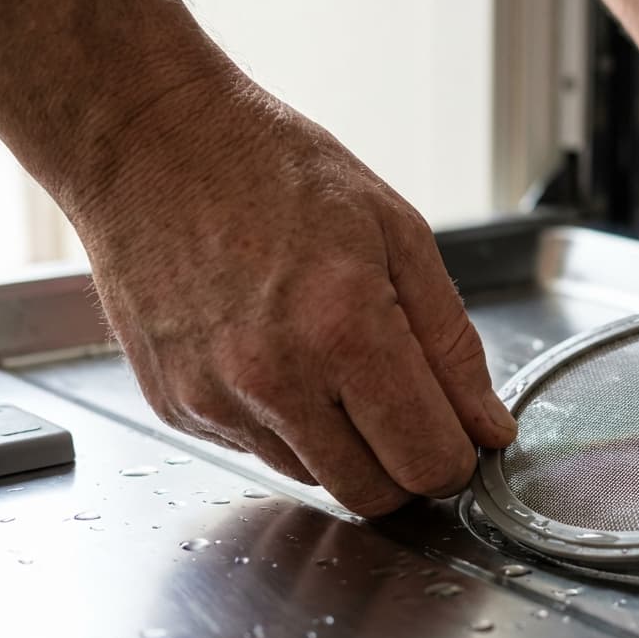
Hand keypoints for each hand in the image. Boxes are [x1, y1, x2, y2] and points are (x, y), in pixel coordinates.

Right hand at [72, 81, 515, 515]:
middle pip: (371, 495)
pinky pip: (256, 451)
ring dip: (342, 444)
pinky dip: (283, 424)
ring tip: (328, 358)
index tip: (457, 436)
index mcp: (343, 329)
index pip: (426, 461)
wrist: (149, 142)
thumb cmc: (273, 170)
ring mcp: (215, 400)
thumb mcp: (397, 234)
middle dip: (404, 465)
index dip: (455, 458)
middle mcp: (273, 380)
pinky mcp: (176, 408)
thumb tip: (489, 430)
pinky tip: (275, 355)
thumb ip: (453, 345)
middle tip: (404, 407)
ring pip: (314, 479)